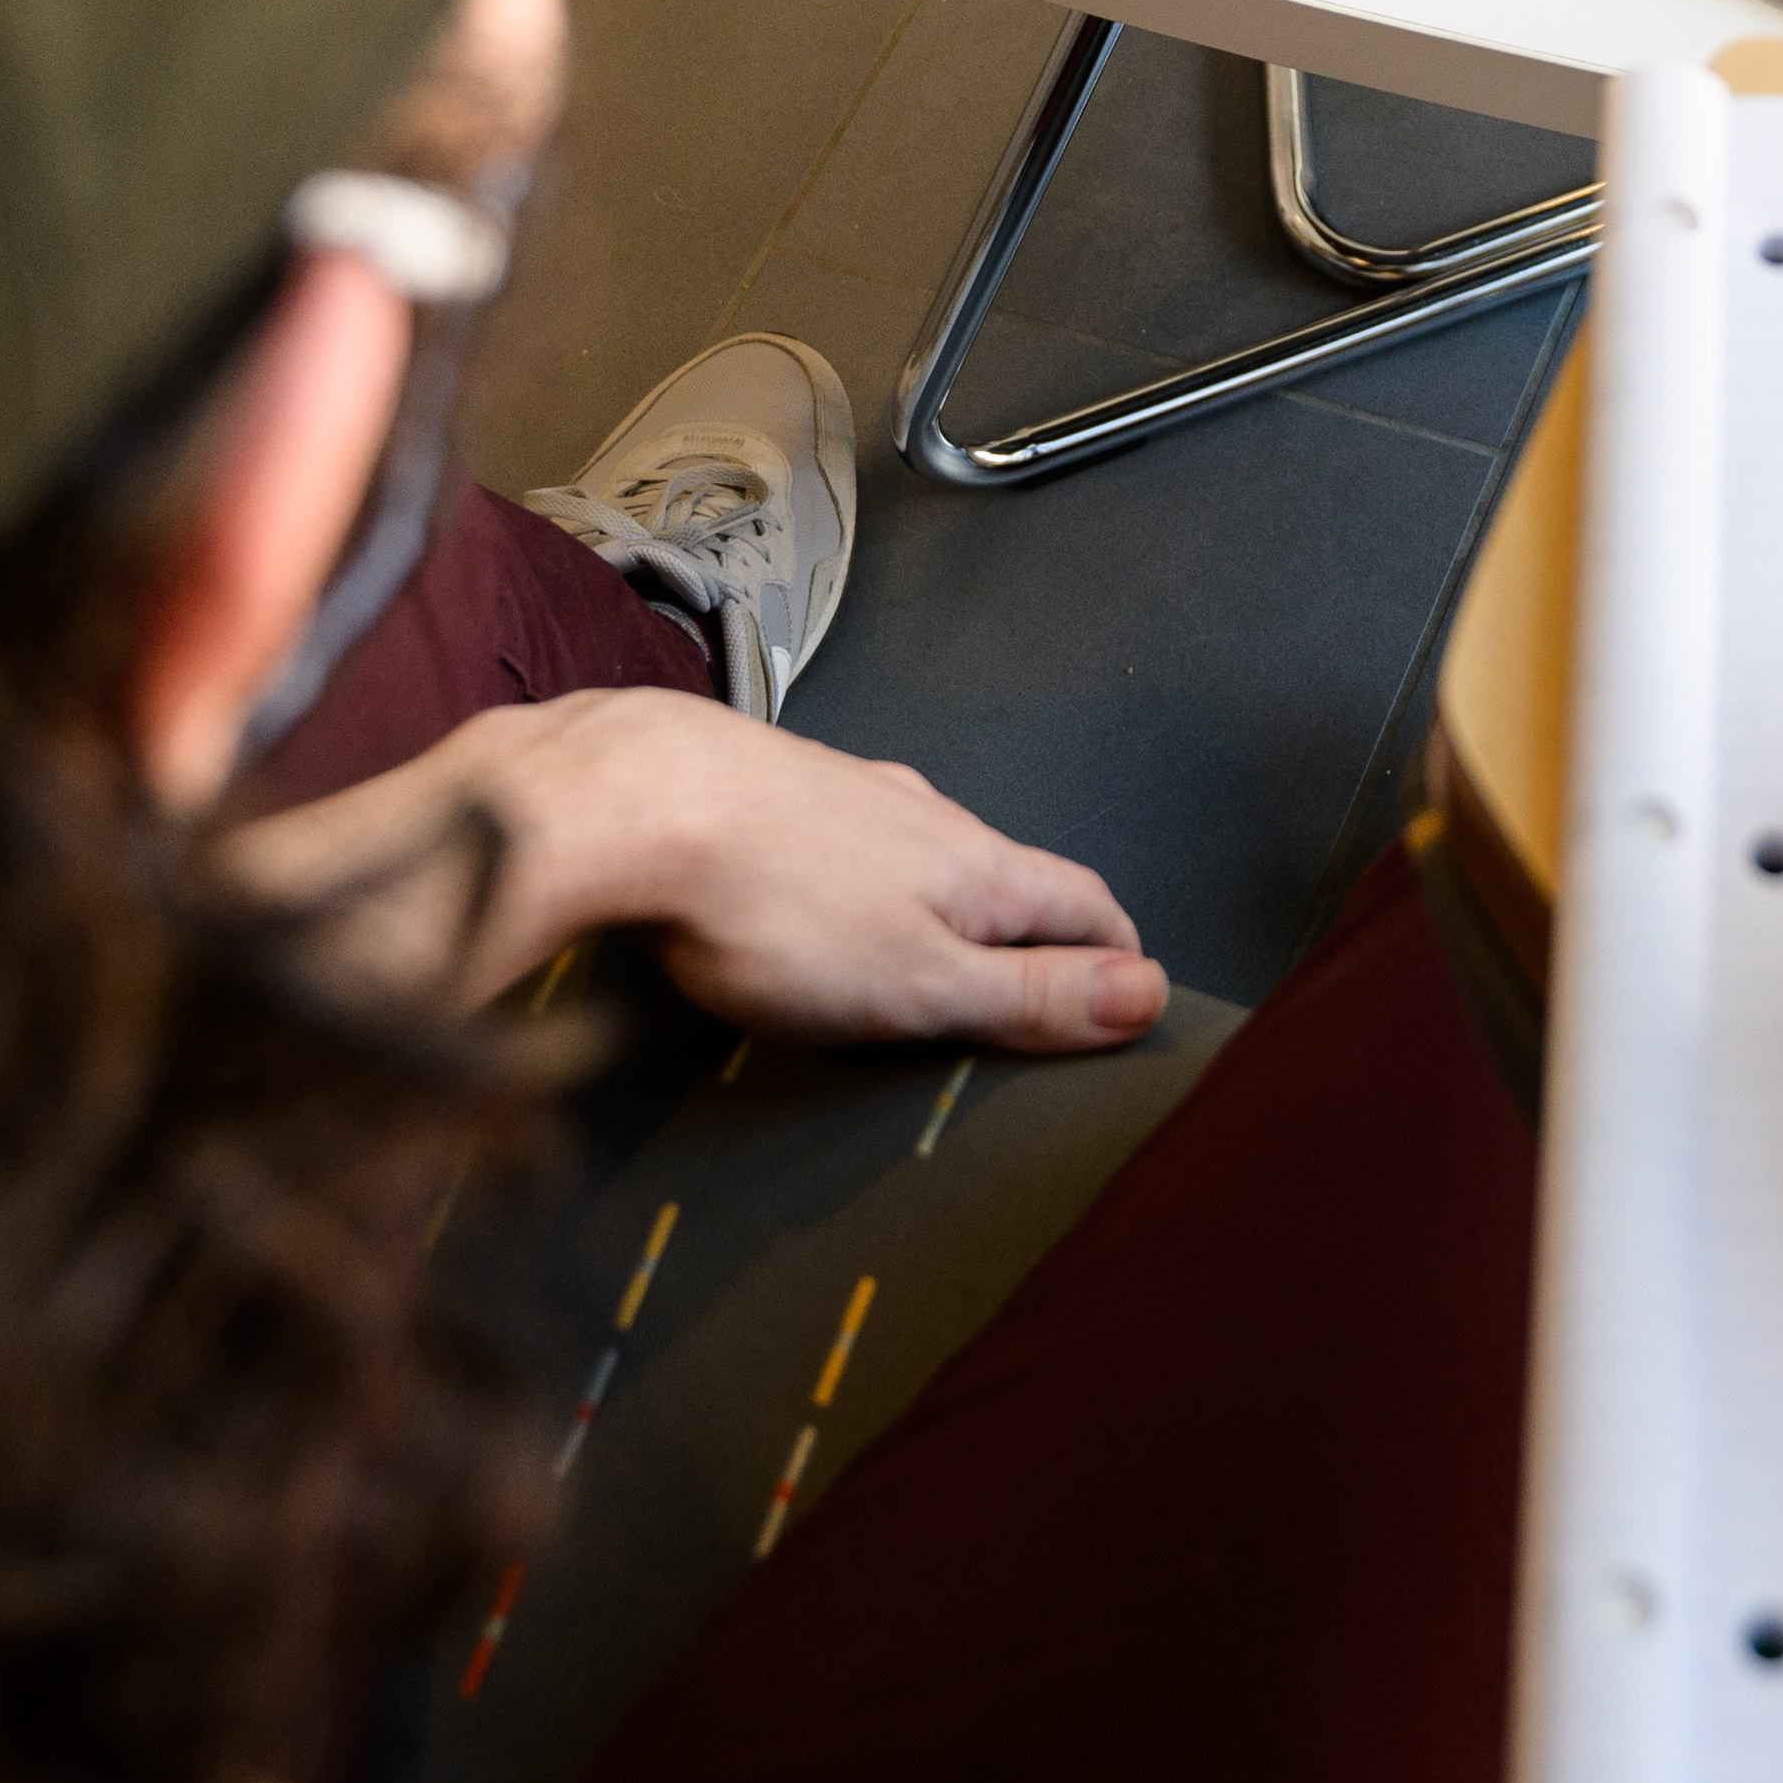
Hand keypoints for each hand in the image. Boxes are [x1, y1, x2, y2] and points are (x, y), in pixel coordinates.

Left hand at [220, 687, 1166, 1053]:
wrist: (633, 799)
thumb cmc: (776, 907)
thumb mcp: (922, 981)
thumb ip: (1031, 993)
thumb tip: (1148, 993)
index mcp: (976, 865)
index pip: (1084, 901)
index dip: (1116, 954)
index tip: (1130, 994)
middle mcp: (921, 813)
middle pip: (1004, 872)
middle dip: (1028, 928)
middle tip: (1033, 990)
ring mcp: (841, 791)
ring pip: (918, 850)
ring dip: (938, 900)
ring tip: (924, 954)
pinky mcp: (765, 788)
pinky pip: (838, 839)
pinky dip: (854, 881)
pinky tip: (810, 905)